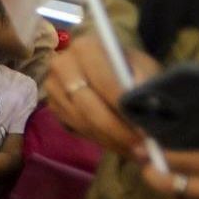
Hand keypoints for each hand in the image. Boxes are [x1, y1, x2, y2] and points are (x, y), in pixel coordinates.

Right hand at [42, 35, 157, 157]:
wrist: (111, 70)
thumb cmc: (130, 68)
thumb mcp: (145, 68)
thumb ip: (144, 83)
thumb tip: (142, 108)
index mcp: (85, 47)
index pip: (102, 81)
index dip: (122, 106)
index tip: (144, 128)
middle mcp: (62, 64)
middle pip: (87, 105)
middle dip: (116, 130)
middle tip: (142, 149)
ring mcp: (53, 86)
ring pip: (81, 120)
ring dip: (110, 139)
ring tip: (136, 150)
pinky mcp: (53, 106)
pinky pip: (75, 128)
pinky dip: (100, 139)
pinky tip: (119, 143)